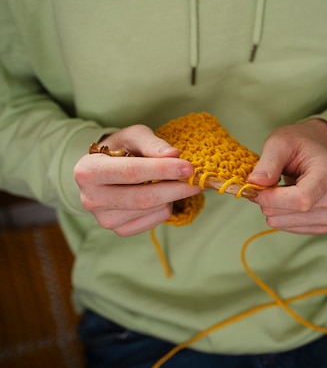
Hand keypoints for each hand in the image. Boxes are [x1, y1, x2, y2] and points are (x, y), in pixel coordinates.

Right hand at [73, 125, 200, 235]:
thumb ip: (152, 144)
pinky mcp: (119, 230)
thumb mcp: (133, 136)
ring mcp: (104, 219)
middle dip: (175, 188)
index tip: (188, 167)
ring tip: (172, 180)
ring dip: (171, 196)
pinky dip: (165, 207)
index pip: (132, 172)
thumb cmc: (121, 149)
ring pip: (151, 210)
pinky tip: (161, 195)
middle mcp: (91, 199)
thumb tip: (174, 155)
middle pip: (143, 198)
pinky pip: (152, 221)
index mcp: (88, 171)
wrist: (106, 170)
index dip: (163, 170)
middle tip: (197, 179)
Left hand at [248, 119, 326, 234]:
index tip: (254, 189)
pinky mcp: (324, 224)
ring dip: (272, 209)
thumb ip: (268, 163)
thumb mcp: (279, 143)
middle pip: (293, 212)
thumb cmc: (298, 145)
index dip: (273, 198)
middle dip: (268, 201)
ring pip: (286, 224)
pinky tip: (284, 200)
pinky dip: (279, 217)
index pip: (302, 199)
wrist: (315, 151)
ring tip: (279, 189)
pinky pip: (290, 229)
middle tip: (266, 183)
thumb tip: (254, 183)